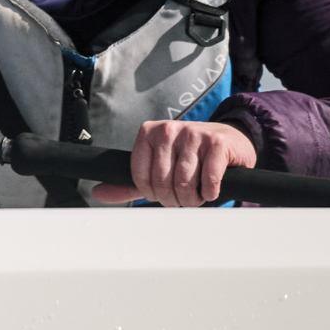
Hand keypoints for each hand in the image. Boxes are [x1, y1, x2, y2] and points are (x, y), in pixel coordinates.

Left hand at [91, 119, 256, 206]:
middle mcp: (169, 130)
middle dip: (174, 199)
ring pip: (184, 183)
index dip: (153, 194)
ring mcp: (194, 134)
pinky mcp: (217, 143)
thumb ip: (130, 182)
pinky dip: (210, 192)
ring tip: (198, 194)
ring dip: (193, 198)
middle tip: (184, 197)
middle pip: (162, 182)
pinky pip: (209, 180)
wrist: (230, 140)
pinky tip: (211, 188)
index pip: (140, 177)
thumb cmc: (191, 157)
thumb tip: (99, 192)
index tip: (164, 193)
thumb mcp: (158, 166)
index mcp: (148, 133)